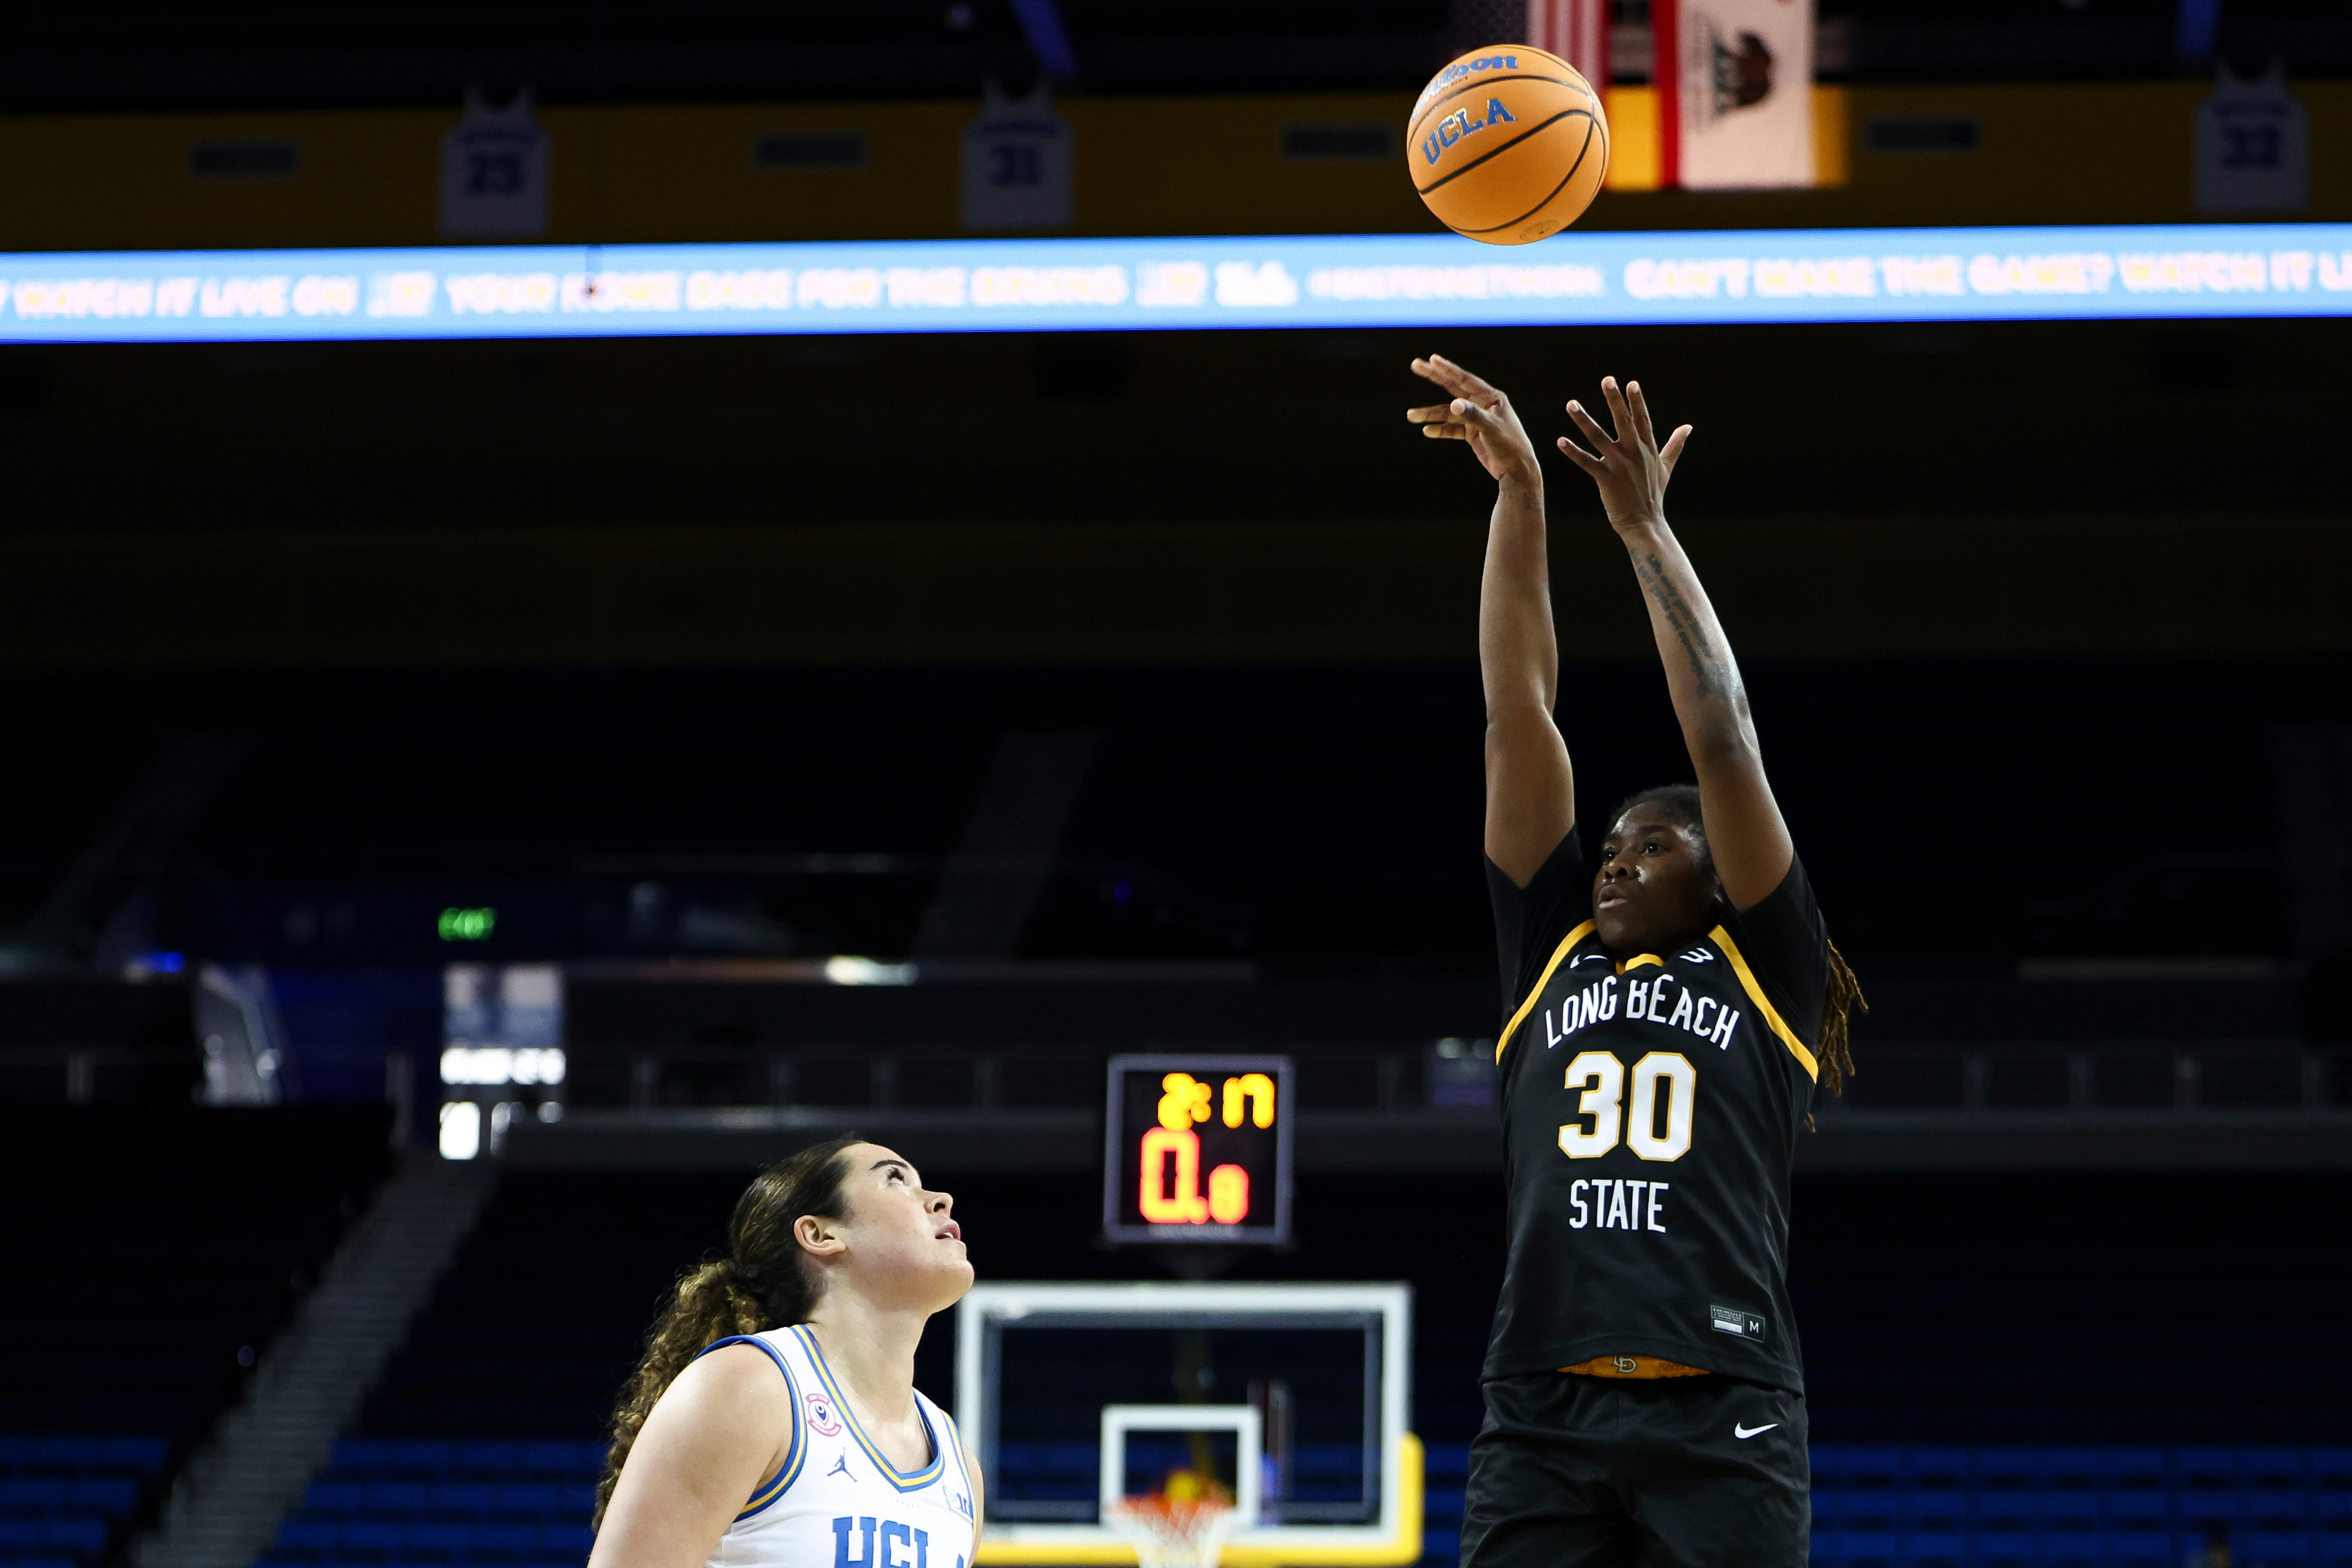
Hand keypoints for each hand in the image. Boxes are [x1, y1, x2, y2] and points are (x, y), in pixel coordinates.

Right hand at [1406, 355, 1541, 489]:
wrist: (1516, 470)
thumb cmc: (1510, 447)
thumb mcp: (1491, 429)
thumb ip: (1473, 415)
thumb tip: (1453, 404)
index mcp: (1491, 398)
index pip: (1465, 380)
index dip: (1447, 369)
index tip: (1431, 360)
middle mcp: (1482, 405)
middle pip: (1453, 389)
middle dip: (1434, 378)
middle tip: (1416, 365)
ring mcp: (1476, 419)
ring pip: (1449, 413)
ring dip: (1431, 414)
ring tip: (1411, 415)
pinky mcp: (1472, 433)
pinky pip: (1452, 429)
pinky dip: (1440, 430)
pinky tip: (1427, 431)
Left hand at [1556, 377, 1691, 533]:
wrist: (1645, 523)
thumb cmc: (1653, 495)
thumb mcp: (1666, 467)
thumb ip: (1675, 445)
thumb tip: (1688, 427)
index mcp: (1647, 449)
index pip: (1642, 420)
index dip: (1637, 401)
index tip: (1631, 383)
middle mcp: (1634, 453)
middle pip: (1624, 421)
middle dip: (1615, 400)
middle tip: (1607, 380)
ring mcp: (1620, 465)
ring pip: (1599, 437)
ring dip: (1584, 420)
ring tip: (1571, 404)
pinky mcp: (1606, 479)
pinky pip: (1587, 462)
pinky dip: (1573, 452)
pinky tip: (1560, 441)